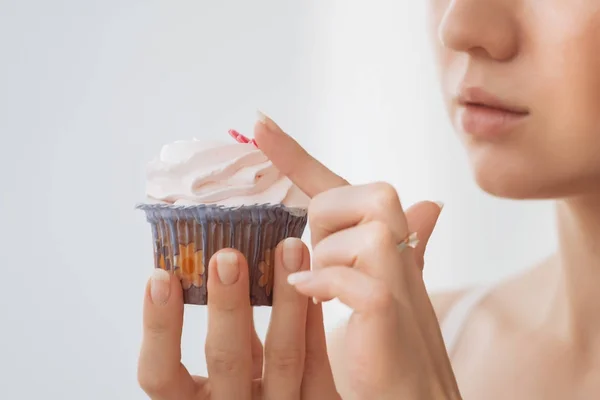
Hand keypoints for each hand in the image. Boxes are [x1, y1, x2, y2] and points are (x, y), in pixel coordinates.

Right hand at [138, 240, 339, 398]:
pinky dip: (312, 317)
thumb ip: (224, 340)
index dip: (158, 328)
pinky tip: (309, 281)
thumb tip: (217, 268)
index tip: (160, 276)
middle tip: (228, 255)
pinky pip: (318, 360)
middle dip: (227, 304)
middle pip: (227, 360)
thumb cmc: (250, 393)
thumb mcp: (228, 377)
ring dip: (284, 298)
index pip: (160, 376)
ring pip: (283, 356)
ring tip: (287, 249)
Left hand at [253, 114, 461, 398]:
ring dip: (327, 256)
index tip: (257, 123)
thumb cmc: (395, 344)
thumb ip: (400, 244)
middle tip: (320, 259)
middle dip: (323, 221)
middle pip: (352, 195)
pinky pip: (351, 272)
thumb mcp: (387, 288)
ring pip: (357, 228)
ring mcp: (397, 277)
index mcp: (386, 241)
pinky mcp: (388, 307)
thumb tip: (432, 204)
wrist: (418, 396)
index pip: (334, 184)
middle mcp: (400, 249)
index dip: (293, 154)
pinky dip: (324, 283)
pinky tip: (311, 297)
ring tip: (323, 288)